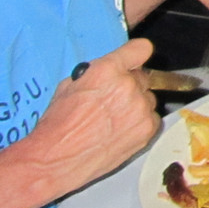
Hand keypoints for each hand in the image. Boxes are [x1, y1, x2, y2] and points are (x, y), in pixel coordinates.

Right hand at [24, 39, 158, 191]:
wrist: (57, 158)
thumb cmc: (58, 124)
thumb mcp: (70, 85)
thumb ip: (97, 72)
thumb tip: (111, 70)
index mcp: (107, 70)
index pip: (140, 49)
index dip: (136, 55)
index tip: (135, 58)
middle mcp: (128, 85)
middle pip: (142, 77)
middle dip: (130, 85)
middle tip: (111, 100)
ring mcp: (140, 108)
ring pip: (148, 99)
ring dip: (136, 105)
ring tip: (112, 120)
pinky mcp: (147, 128)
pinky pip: (151, 118)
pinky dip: (140, 123)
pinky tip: (119, 131)